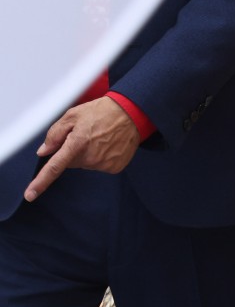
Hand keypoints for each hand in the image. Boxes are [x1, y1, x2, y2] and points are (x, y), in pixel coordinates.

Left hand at [25, 97, 141, 201]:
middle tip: (86, 135)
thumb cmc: (102, 111)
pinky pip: (100, 166)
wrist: (132, 112)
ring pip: (86, 164)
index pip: (55, 167)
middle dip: (73, 151)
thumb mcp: (73, 115)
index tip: (30, 195)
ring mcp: (104, 163)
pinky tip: (109, 144)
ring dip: (88, 154)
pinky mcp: (115, 167)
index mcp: (77, 143)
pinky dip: (102, 157)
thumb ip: (55, 133)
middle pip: (71, 162)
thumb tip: (44, 151)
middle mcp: (91, 156)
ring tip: (100, 137)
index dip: (41, 182)